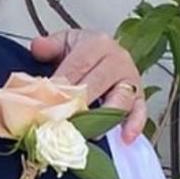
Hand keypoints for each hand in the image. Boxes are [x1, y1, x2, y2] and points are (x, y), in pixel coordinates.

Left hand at [30, 29, 146, 144]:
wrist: (105, 51)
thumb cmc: (83, 51)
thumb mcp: (65, 41)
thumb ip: (50, 44)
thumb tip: (38, 48)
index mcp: (98, 44)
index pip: (78, 65)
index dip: (62, 84)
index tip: (47, 101)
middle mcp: (118, 60)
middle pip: (97, 83)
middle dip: (78, 104)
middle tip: (61, 121)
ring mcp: (131, 79)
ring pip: (120, 99)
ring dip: (103, 117)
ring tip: (88, 132)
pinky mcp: (140, 96)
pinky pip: (140, 111)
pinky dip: (134, 124)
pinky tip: (125, 137)